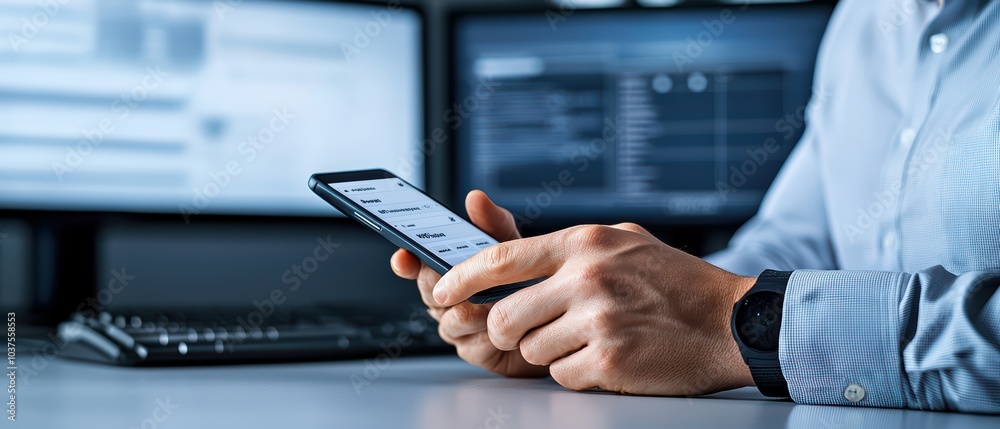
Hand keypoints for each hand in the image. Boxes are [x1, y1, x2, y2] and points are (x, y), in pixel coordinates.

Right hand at [390, 190, 548, 377]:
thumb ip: (494, 223)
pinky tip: (510, 326)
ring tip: (500, 301)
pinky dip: (493, 334)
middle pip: (430, 292)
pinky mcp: (476, 352)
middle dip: (445, 283)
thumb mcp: (514, 247)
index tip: (404, 257)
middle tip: (460, 275)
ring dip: (477, 310)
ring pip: (453, 320)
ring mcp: (459, 329)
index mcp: (449, 272)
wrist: (558, 320)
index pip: (417, 264)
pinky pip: (474, 345)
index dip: (407, 261)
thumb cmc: (530, 282)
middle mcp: (448, 301)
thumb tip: (475, 197)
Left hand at [432, 222, 755, 395]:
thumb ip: (565, 242)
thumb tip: (497, 230)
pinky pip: (560, 376)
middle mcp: (587, 276)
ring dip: (548, 353)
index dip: (460, 278)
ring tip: (586, 340)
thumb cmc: (675, 282)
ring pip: (529, 349)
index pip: (499, 258)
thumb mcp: (622, 241)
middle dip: (507, 332)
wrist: (731, 321)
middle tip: (531, 331)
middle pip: (502, 315)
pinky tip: (606, 357)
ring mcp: (598, 319)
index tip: (442, 291)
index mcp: (584, 242)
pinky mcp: (610, 358)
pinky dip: (576, 373)